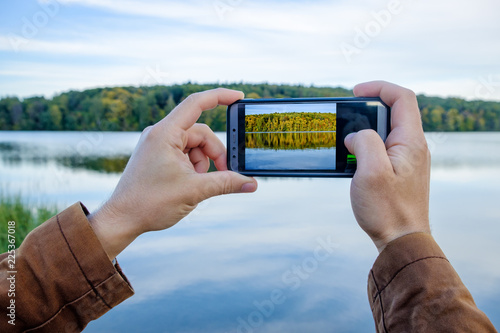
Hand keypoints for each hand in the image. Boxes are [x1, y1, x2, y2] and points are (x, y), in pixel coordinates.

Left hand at [88, 88, 257, 259]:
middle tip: (225, 174)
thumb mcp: (194, 191)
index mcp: (165, 133)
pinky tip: (191, 184)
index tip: (239, 96)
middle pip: (201, 133)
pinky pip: (185, 154)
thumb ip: (226, 183)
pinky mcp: (158, 156)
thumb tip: (251, 183)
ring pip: (195, 145)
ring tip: (200, 184)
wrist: (122, 219)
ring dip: (204, 163)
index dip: (220, 97)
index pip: (197, 103)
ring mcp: (158, 145)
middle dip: (216, 153)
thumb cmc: (149, 203)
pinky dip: (194, 167)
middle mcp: (160, 134)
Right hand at [344, 81, 430, 252]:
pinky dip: (365, 148)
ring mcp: (407, 160)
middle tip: (346, 120)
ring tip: (346, 144)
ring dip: (364, 131)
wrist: (401, 241)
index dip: (379, 87)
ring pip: (385, 132)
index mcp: (411, 142)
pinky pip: (382, 149)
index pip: (402, 98)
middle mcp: (413, 147)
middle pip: (393, 112)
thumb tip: (355, 135)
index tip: (355, 92)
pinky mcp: (399, 172)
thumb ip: (364, 142)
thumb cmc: (387, 210)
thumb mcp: (370, 172)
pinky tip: (353, 161)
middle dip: (366, 110)